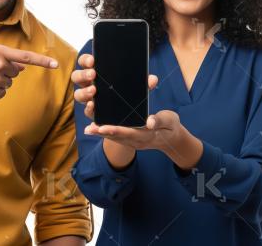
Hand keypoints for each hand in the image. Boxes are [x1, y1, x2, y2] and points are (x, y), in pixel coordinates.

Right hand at [71, 53, 157, 119]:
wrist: (128, 113)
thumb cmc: (127, 91)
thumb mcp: (135, 85)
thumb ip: (143, 82)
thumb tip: (152, 79)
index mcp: (95, 71)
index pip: (85, 62)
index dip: (86, 60)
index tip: (93, 60)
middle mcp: (88, 84)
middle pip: (77, 76)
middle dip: (83, 74)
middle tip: (93, 74)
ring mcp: (88, 98)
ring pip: (78, 94)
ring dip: (84, 92)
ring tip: (94, 91)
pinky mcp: (92, 112)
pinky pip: (86, 110)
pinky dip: (88, 108)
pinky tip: (93, 106)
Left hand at [86, 110, 203, 169]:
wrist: (172, 139)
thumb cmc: (171, 126)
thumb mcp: (170, 120)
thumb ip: (159, 120)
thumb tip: (149, 122)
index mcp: (147, 135)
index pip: (128, 133)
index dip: (115, 130)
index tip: (103, 127)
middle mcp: (137, 140)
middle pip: (117, 137)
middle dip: (103, 133)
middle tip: (89, 129)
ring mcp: (133, 142)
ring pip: (115, 138)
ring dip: (101, 134)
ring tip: (88, 129)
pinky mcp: (130, 139)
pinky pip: (116, 137)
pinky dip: (105, 133)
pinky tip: (94, 129)